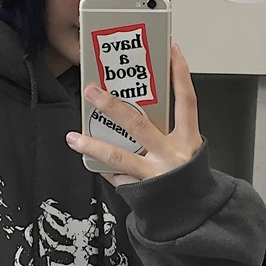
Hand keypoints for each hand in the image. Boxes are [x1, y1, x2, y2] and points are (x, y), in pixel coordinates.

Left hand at [66, 43, 202, 186]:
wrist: (192, 214)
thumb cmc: (186, 177)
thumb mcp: (186, 148)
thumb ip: (166, 130)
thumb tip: (134, 107)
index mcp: (188, 139)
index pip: (186, 100)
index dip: (180, 75)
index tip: (171, 51)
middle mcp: (170, 155)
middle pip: (139, 125)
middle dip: (113, 107)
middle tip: (92, 91)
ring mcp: (154, 174)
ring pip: (117, 156)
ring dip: (92, 145)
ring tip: (73, 137)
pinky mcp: (139, 190)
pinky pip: (116, 176)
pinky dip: (105, 168)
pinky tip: (93, 162)